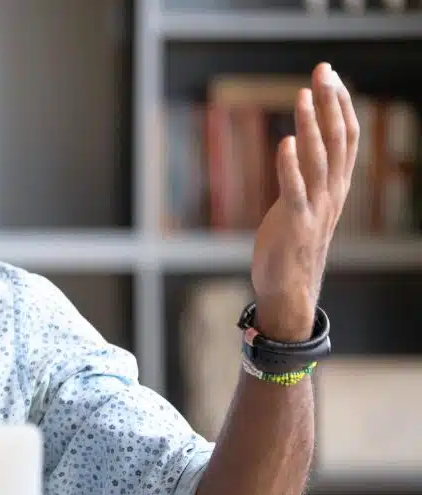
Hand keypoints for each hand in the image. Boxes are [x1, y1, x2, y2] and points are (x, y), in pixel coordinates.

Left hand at [250, 62, 357, 341]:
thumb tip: (301, 145)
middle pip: (337, 139)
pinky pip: (294, 189)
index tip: (329, 75)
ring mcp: (315, 207)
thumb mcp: (307, 203)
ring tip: (303, 95)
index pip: (346, 136)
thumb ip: (308, 177)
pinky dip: (290, 165)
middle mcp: (332, 192)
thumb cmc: (293, 244)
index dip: (339, 104)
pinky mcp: (295, 222)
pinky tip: (284, 142)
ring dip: (311, 125)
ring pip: (318, 158)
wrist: (289, 287)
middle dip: (330, 102)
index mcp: (337, 185)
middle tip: (322, 70)